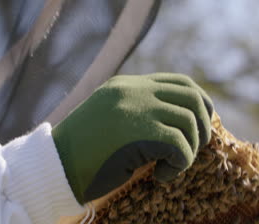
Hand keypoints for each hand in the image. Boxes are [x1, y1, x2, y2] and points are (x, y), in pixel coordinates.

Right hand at [52, 73, 213, 203]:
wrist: (55, 165)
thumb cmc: (82, 149)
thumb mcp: (109, 119)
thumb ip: (135, 111)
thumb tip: (175, 121)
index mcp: (126, 85)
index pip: (179, 82)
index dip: (198, 102)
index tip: (200, 124)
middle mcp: (135, 91)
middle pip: (192, 97)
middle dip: (203, 125)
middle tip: (193, 148)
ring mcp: (138, 109)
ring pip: (189, 123)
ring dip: (189, 149)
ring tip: (171, 165)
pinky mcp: (141, 133)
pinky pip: (180, 146)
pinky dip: (179, 165)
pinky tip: (161, 176)